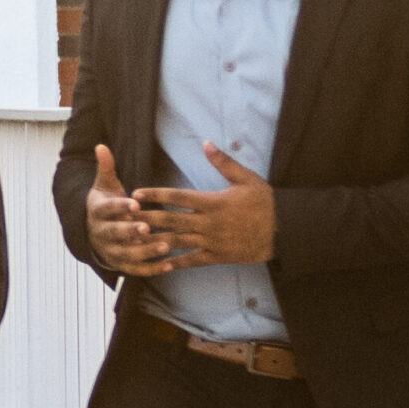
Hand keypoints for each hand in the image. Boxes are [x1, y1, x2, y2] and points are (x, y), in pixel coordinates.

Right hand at [84, 144, 171, 276]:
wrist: (92, 232)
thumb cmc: (106, 204)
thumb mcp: (103, 185)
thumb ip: (105, 167)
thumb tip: (101, 145)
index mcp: (98, 211)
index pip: (107, 209)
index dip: (120, 207)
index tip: (135, 204)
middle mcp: (101, 233)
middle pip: (114, 233)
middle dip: (130, 231)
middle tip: (147, 227)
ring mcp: (110, 250)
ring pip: (126, 253)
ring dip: (145, 251)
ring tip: (165, 246)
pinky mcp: (120, 264)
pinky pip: (135, 269)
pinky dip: (151, 269)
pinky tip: (169, 265)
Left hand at [134, 145, 276, 269]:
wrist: (284, 230)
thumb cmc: (265, 202)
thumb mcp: (247, 178)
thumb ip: (224, 162)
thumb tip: (206, 143)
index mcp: (213, 202)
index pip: (178, 197)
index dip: (155, 195)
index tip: (135, 194)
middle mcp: (209, 223)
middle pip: (171, 220)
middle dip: (146, 218)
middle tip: (124, 218)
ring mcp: (212, 241)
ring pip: (177, 241)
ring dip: (154, 240)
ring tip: (133, 240)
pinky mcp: (217, 256)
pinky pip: (192, 261)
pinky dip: (175, 263)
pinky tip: (158, 264)